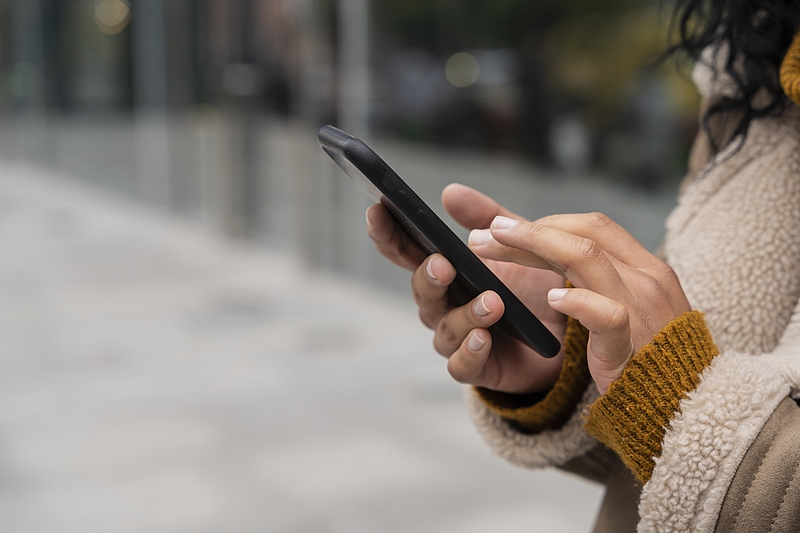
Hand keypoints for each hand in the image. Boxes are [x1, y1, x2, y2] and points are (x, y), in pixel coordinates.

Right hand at [366, 184, 566, 393]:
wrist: (567, 333)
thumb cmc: (532, 286)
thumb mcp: (516, 242)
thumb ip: (485, 218)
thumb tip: (450, 192)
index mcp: (444, 271)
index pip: (405, 251)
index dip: (387, 233)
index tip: (377, 210)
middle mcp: (442, 305)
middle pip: (422, 291)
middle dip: (429, 276)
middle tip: (443, 263)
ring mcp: (456, 337)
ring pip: (445, 329)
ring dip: (466, 314)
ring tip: (492, 302)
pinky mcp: (477, 366)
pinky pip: (461, 365)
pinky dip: (470, 352)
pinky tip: (484, 338)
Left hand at [470, 212, 691, 393]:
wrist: (683, 407)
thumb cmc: (645, 354)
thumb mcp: (622, 305)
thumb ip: (585, 277)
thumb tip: (541, 248)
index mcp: (645, 268)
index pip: (593, 227)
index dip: (547, 222)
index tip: (506, 227)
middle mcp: (646, 280)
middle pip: (583, 236)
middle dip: (529, 229)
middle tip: (486, 230)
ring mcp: (641, 310)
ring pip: (588, 259)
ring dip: (533, 247)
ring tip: (493, 246)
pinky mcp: (630, 348)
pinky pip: (608, 316)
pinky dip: (578, 302)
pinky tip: (551, 300)